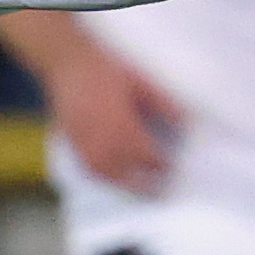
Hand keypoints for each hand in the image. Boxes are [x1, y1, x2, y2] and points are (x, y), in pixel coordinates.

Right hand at [18, 20, 184, 191]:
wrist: (68, 63)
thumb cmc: (106, 69)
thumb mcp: (140, 81)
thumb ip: (163, 103)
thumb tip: (186, 122)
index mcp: (123, 127)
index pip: (148, 156)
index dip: (163, 164)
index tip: (175, 167)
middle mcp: (103, 142)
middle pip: (128, 175)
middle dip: (147, 185)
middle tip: (162, 191)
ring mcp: (85, 145)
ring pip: (108, 176)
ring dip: (125, 186)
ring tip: (140, 190)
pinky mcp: (73, 143)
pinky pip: (89, 170)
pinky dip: (104, 178)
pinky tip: (114, 178)